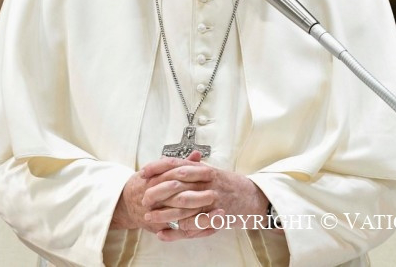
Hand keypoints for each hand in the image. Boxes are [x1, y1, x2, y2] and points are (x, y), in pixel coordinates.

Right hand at [111, 151, 212, 232]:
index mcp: (155, 179)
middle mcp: (155, 198)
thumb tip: (197, 154)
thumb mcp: (157, 170)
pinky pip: (179, 231)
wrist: (125, 204)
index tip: (210, 173)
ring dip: (200, 216)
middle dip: (197, 197)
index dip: (193, 174)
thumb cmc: (145, 183)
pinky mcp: (160, 227)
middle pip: (178, 198)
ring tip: (218, 212)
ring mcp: (157, 214)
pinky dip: (195, 230)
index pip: (175, 175)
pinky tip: (210, 227)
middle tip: (214, 194)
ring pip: (180, 216)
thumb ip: (179, 163)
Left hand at [141, 153, 270, 240]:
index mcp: (203, 169)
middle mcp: (207, 182)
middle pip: (176, 184)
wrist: (253, 197)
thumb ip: (191, 166)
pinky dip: (177, 231)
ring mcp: (212, 199)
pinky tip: (164, 234)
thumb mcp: (211, 171)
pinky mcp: (215, 216)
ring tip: (149, 217)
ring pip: (182, 206)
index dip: (158, 167)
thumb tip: (169, 161)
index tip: (143, 172)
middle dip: (156, 192)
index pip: (176, 163)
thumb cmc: (229, 184)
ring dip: (163, 213)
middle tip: (142, 198)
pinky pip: (193, 225)